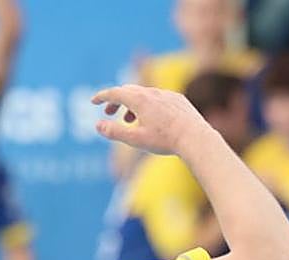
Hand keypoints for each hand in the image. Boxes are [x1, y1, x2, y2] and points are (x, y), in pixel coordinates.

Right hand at [92, 85, 209, 155]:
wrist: (195, 137)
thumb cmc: (164, 140)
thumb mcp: (135, 140)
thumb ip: (114, 132)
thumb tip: (97, 125)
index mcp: (139, 100)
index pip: (115, 93)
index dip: (102, 96)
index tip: (93, 101)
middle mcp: (152, 93)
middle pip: (128, 90)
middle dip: (116, 100)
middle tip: (108, 112)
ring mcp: (166, 95)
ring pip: (144, 94)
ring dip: (131, 104)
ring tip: (129, 120)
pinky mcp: (178, 100)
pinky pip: (158, 98)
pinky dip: (148, 105)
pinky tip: (151, 119)